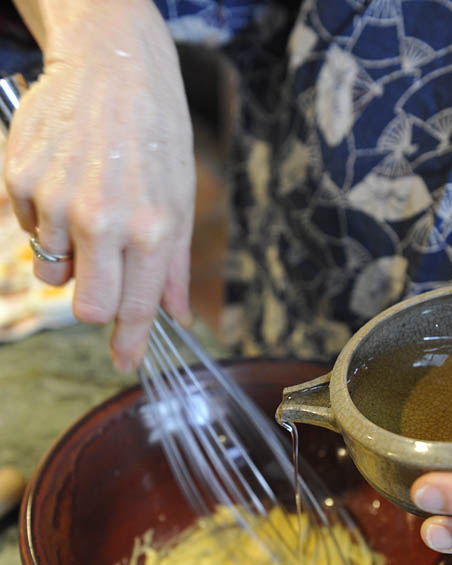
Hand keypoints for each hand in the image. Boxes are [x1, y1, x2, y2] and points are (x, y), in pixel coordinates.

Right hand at [5, 0, 195, 370]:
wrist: (113, 65)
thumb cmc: (156, 134)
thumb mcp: (180, 199)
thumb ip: (175, 266)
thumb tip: (177, 318)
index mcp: (150, 227)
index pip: (135, 308)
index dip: (129, 344)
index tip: (125, 363)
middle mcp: (102, 220)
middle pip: (87, 308)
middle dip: (97, 305)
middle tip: (105, 278)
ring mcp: (56, 200)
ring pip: (54, 274)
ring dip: (71, 260)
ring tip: (89, 214)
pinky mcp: (21, 180)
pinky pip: (31, 233)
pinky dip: (48, 223)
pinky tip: (67, 186)